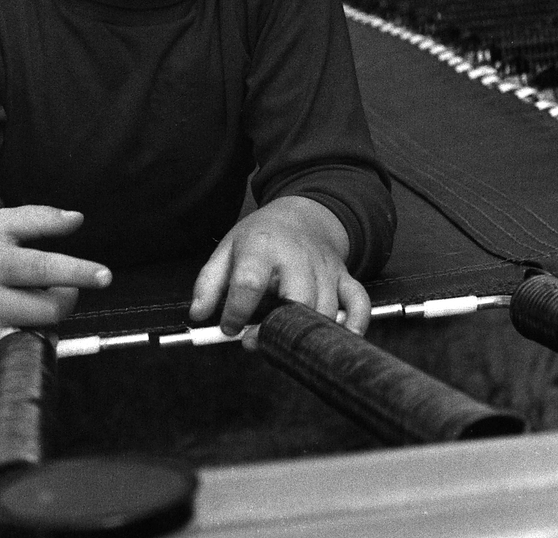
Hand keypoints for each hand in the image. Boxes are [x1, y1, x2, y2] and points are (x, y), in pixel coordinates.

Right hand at [0, 206, 111, 369]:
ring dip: (46, 321)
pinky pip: (20, 356)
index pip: (45, 269)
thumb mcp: (1, 223)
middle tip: (55, 287)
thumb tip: (77, 219)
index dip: (79, 272)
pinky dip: (28, 340)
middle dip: (65, 297)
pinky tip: (15, 323)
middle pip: (50, 309)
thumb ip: (41, 218)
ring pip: (39, 335)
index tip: (105, 276)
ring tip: (29, 303)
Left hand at [188, 196, 369, 337]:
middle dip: (278, 328)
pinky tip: (339, 337)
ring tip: (285, 340)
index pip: (249, 282)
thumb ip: (209, 283)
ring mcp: (325, 268)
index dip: (236, 312)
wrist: (302, 215)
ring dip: (306, 334)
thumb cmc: (261, 237)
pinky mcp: (345, 278)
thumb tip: (198, 315)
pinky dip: (355, 325)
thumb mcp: (227, 250)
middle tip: (257, 342)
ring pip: (325, 310)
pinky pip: (359, 304)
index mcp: (263, 247)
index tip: (228, 329)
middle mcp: (297, 257)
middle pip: (297, 299)